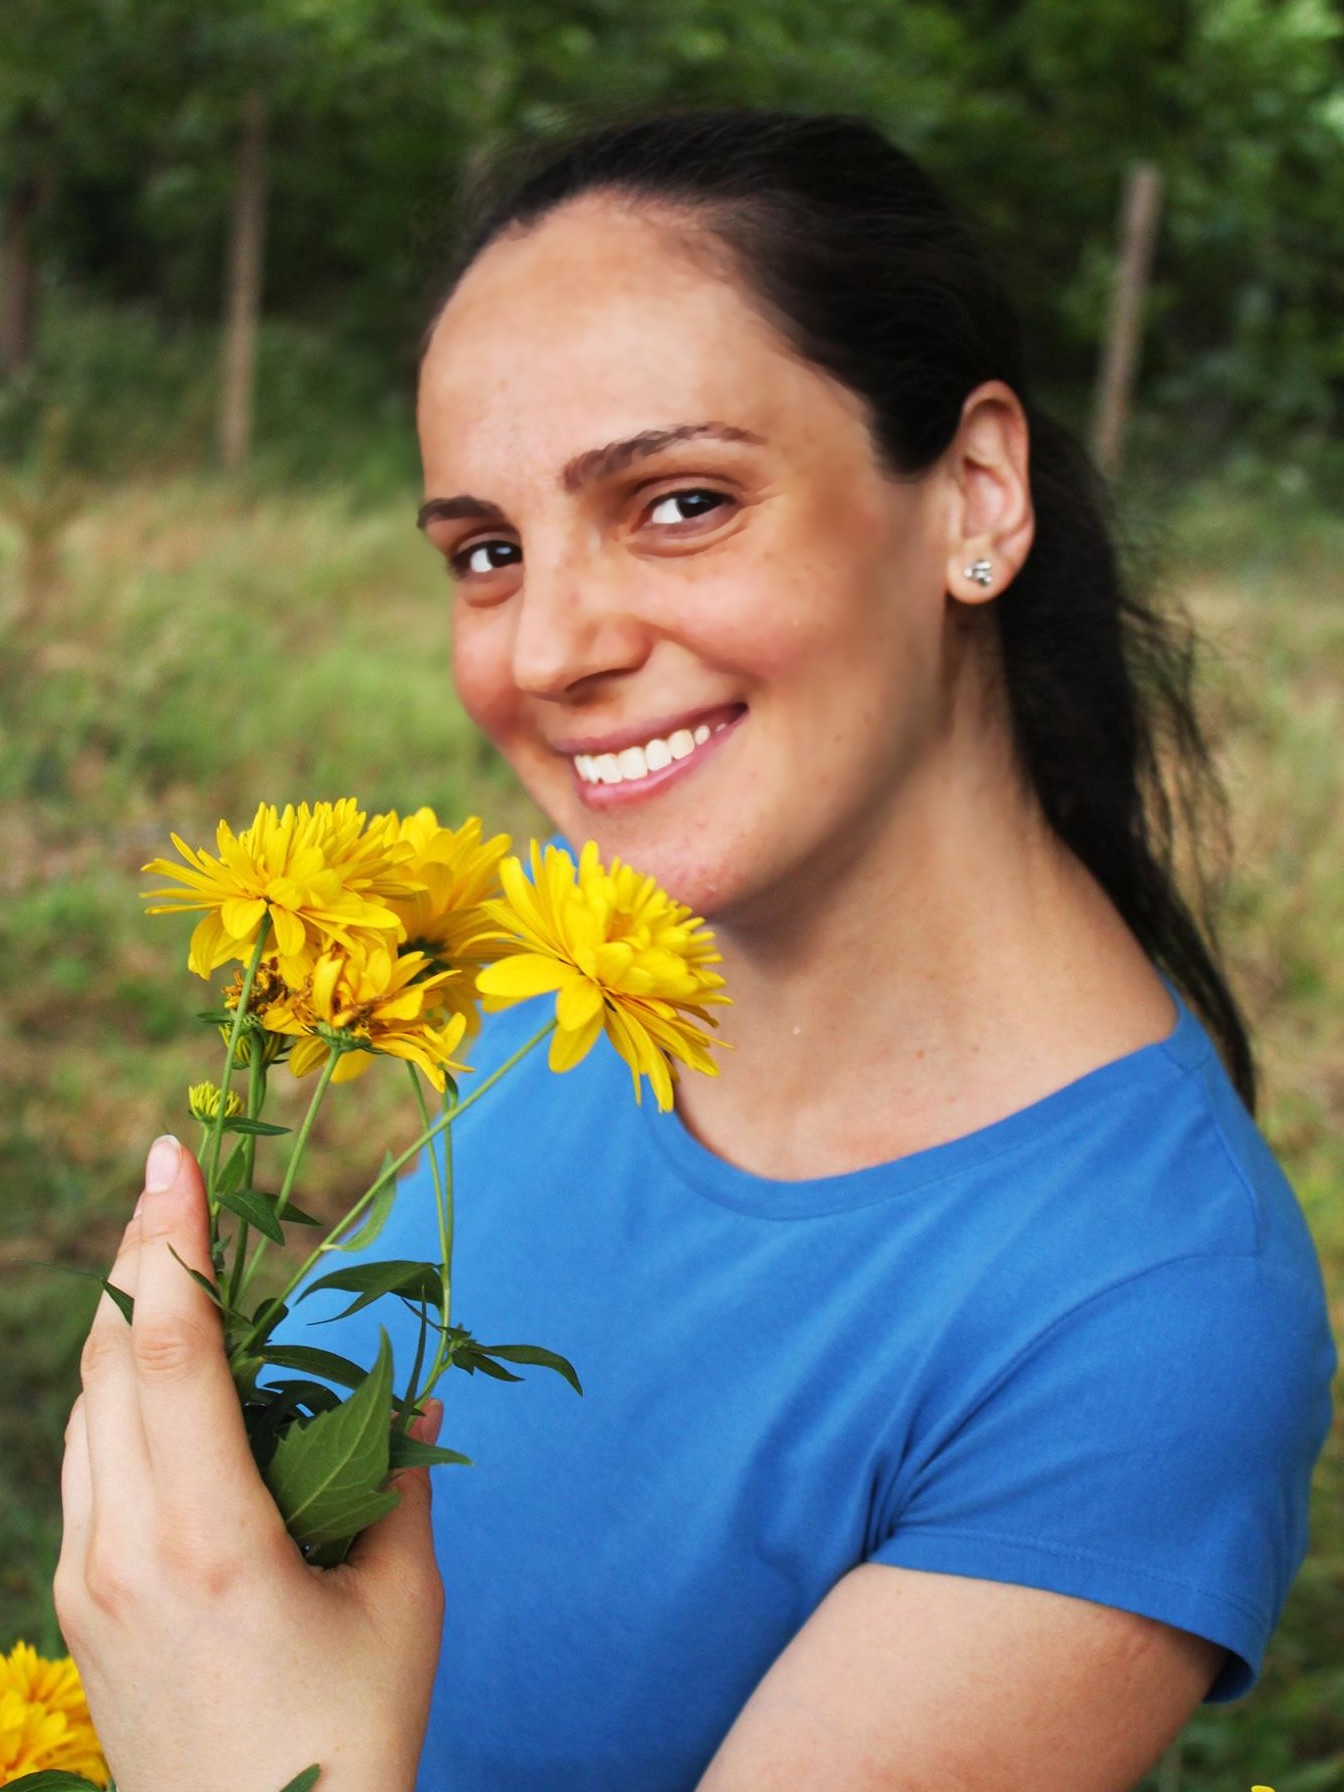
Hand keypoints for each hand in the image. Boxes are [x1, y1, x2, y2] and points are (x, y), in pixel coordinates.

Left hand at [55, 1135, 443, 1791]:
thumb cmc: (349, 1739)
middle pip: (109, 1359)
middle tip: (173, 1175)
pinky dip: (116, 1391)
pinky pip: (85, 1462)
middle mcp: (124, 1549)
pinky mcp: (80, 1603)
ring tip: (171, 1252)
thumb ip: (399, 1479)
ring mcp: (87, 1579)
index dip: (169, 1239)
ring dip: (124, 1319)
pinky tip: (158, 1371)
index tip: (173, 1155)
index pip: (169, 1350)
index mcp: (208, 1540)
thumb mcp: (401, 1600)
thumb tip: (406, 1395)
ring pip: (85, 1407)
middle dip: (138, 1252)